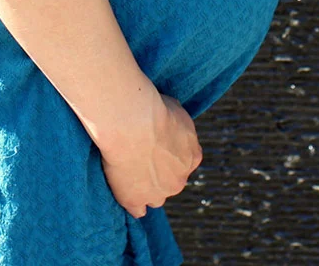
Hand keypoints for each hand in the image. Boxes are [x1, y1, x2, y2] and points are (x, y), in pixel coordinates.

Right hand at [98, 88, 201, 218]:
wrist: (132, 123)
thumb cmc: (152, 110)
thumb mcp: (174, 108)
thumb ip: (176, 122)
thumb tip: (172, 120)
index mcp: (192, 156)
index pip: (184, 162)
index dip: (169, 155)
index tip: (156, 146)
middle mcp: (179, 179)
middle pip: (171, 182)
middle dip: (159, 173)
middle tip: (140, 157)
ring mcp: (158, 192)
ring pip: (156, 198)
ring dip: (147, 189)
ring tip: (130, 175)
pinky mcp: (135, 199)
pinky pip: (137, 210)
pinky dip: (132, 204)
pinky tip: (125, 193)